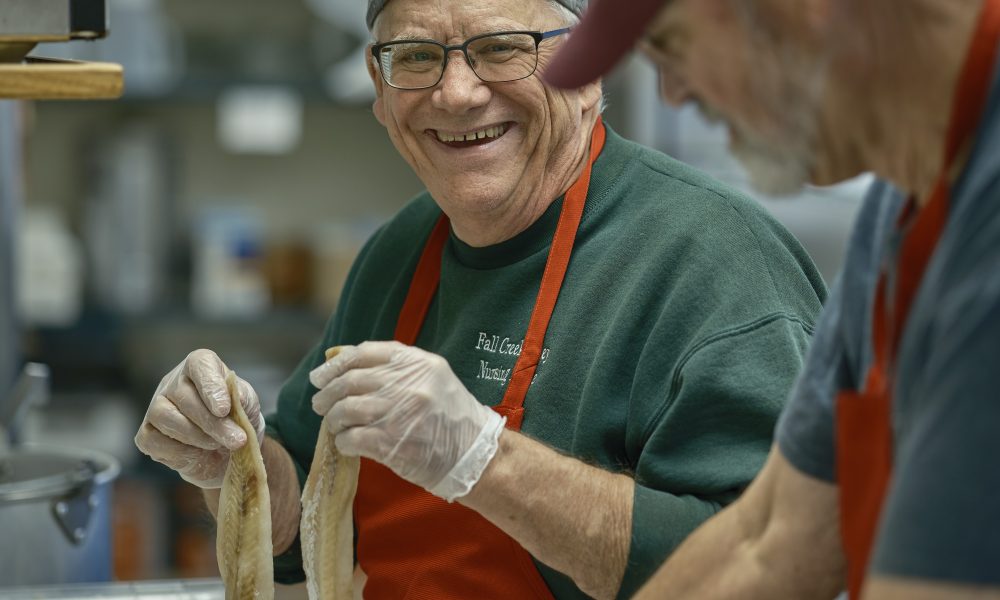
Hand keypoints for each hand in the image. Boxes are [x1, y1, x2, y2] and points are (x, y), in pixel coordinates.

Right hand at [134, 349, 264, 488]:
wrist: (228, 453)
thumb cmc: (237, 420)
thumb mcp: (248, 406)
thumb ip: (244, 399)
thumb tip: (236, 397)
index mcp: (200, 367)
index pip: (200, 364)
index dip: (211, 386)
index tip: (224, 409)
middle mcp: (174, 382)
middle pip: (183, 395)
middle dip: (212, 422)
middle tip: (236, 440)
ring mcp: (156, 407)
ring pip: (164, 416)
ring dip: (196, 436)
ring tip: (218, 445)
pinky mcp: (147, 434)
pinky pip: (153, 440)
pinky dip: (179, 451)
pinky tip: (198, 453)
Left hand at [309, 341, 504, 501]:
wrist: (473, 454)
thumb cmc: (449, 416)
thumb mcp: (430, 378)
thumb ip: (392, 367)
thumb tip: (340, 360)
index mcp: (417, 362)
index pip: (364, 353)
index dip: (336, 364)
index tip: (321, 376)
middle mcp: (407, 383)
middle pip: (350, 381)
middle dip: (328, 394)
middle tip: (320, 404)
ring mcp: (398, 413)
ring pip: (345, 410)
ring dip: (333, 419)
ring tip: (334, 425)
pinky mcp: (391, 443)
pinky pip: (351, 438)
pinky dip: (342, 441)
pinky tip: (347, 444)